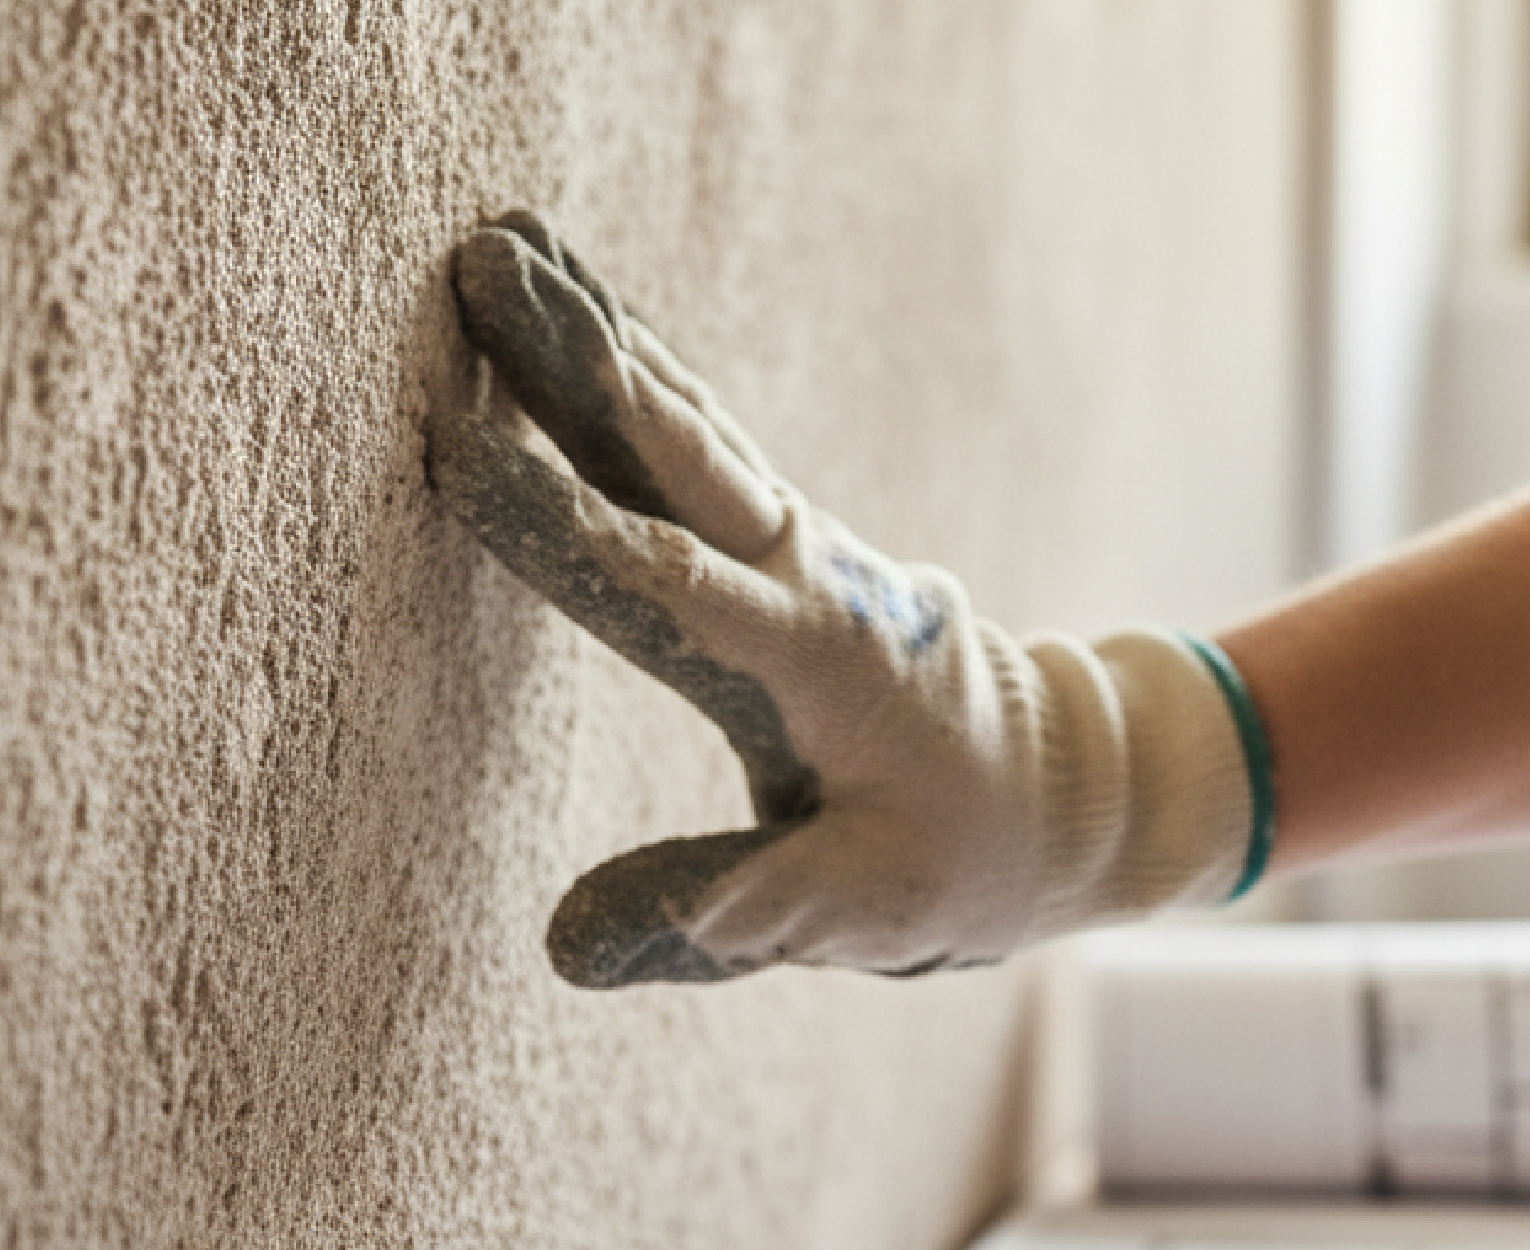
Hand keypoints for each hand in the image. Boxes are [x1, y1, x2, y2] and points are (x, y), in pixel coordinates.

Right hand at [432, 210, 1273, 987]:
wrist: (1067, 791)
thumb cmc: (961, 860)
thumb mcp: (860, 910)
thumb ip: (728, 912)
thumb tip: (569, 945)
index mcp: (819, 663)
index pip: (668, 581)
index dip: (562, 520)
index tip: (462, 447)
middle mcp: (813, 578)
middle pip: (678, 454)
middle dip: (577, 358)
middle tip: (482, 265)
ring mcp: (809, 548)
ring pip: (690, 426)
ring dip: (599, 338)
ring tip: (508, 249)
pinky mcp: (799, 543)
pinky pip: (709, 446)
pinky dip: (644, 380)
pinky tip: (591, 327)